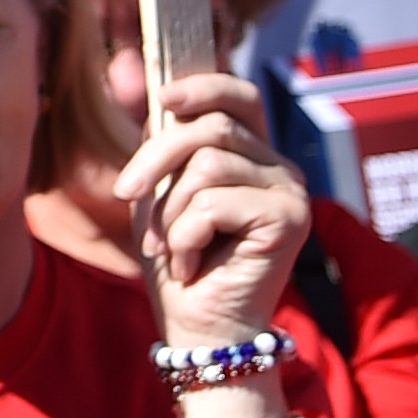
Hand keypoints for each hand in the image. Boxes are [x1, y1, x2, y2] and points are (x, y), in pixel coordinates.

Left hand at [113, 68, 309, 349]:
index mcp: (252, 155)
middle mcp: (279, 168)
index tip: (163, 99)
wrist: (199, 330)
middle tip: (126, 194)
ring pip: (207, 165)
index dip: (203, 87)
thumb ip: (167, 149)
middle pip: (210, 127)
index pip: (239, 97)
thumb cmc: (178, 264)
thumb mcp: (162, 195)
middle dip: (155, 159)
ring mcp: (290, 192)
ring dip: (170, 212)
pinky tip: (192, 265)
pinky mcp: (291, 219)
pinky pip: (215, 204)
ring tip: (172, 248)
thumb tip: (160, 100)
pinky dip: (186, 236)